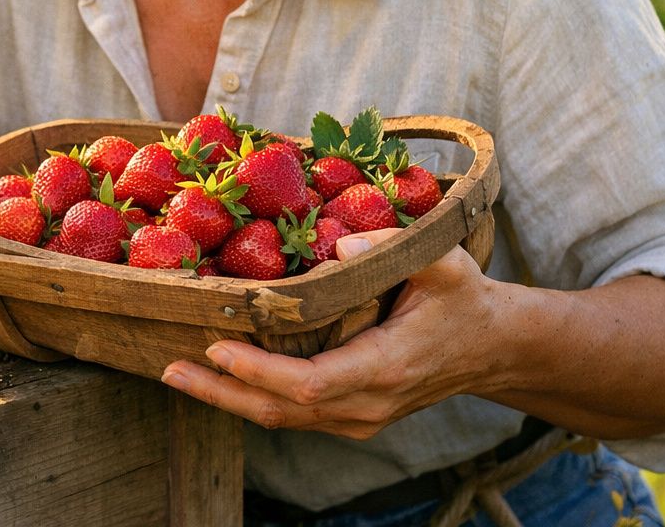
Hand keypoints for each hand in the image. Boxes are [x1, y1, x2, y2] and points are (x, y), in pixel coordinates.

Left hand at [160, 229, 505, 438]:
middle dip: (221, 392)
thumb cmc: (463, 299)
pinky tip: (217, 377)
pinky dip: (250, 397)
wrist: (493, 348)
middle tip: (170, 368)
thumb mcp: (442, 261)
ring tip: (177, 372)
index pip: (310, 383)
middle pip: (281, 412)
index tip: (216, 347)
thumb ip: (391, 246)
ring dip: (227, 398)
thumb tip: (336, 244)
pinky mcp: (350, 417)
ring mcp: (358, 418)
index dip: (259, 372)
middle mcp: (367, 404)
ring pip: (281, 419)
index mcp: (385, 366)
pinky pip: (292, 415)